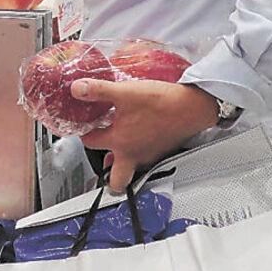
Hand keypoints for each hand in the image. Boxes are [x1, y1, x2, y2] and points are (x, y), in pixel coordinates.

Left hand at [75, 78, 217, 192]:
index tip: (84, 127)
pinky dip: (140, 151)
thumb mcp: (124, 92)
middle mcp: (134, 155)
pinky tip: (140, 136)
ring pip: (132, 169)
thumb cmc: (163, 103)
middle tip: (102, 161)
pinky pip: (146, 158)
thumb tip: (77, 89)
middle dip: (107, 177)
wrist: (194, 106)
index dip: (84, 134)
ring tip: (119, 148)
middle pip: (117, 181)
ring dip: (123, 162)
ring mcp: (150, 156)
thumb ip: (98, 90)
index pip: (90, 144)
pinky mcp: (163, 151)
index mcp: (120, 143)